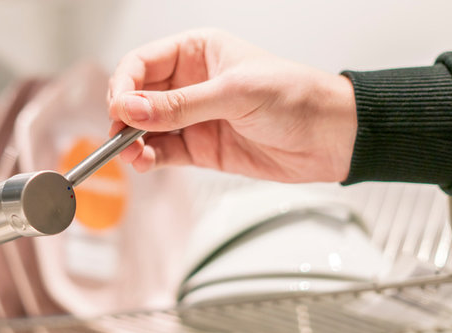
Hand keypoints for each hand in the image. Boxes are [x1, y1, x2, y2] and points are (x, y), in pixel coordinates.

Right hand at [108, 28, 357, 182]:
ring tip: (131, 154)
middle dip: (123, 115)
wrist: (332, 137)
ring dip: (132, 141)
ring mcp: (193, 117)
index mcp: (197, 52)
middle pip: (137, 96)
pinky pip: (162, 152)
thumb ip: (180, 105)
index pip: (142, 63)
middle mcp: (190, 82)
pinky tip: (145, 162)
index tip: (119, 108)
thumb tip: (132, 109)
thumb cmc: (296, 97)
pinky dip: (148, 159)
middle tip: (119, 134)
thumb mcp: (234, 94)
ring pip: (146, 128)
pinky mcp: (199, 148)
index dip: (124, 84)